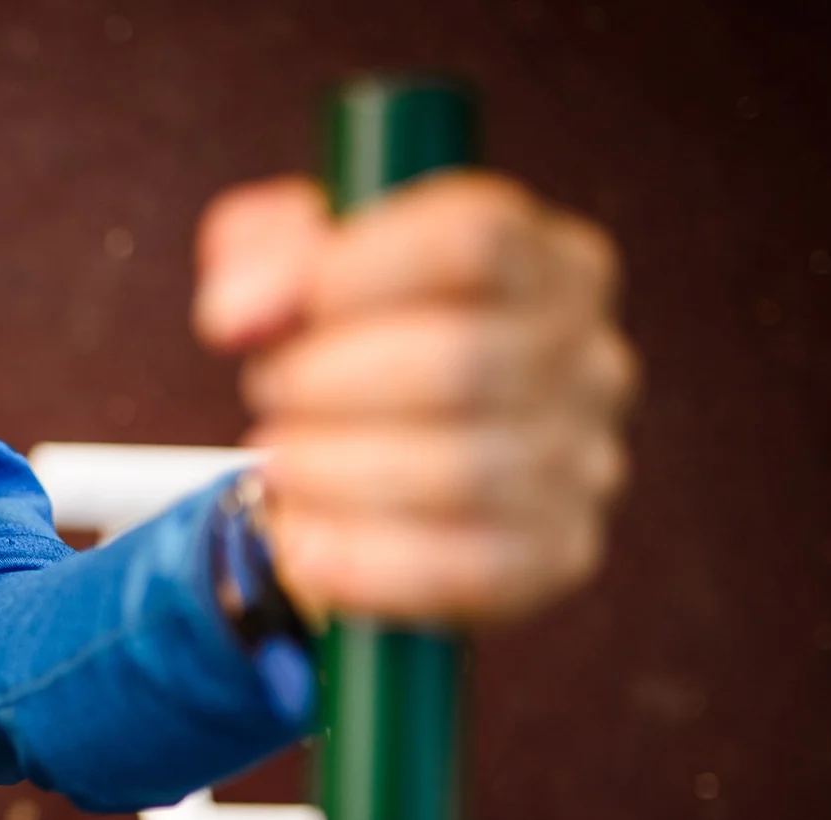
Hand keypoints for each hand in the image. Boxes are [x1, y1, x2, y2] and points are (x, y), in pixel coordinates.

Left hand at [192, 172, 633, 624]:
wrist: (378, 478)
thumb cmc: (347, 351)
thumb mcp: (297, 277)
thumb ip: (260, 257)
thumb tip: (240, 309)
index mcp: (548, 263)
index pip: (475, 239)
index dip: (349, 273)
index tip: (256, 313)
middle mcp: (591, 357)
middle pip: (463, 361)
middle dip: (325, 383)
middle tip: (268, 393)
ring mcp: (585, 463)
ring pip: (462, 472)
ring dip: (336, 471)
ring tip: (282, 464)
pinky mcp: (557, 555)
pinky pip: (468, 570)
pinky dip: (367, 562)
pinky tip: (307, 543)